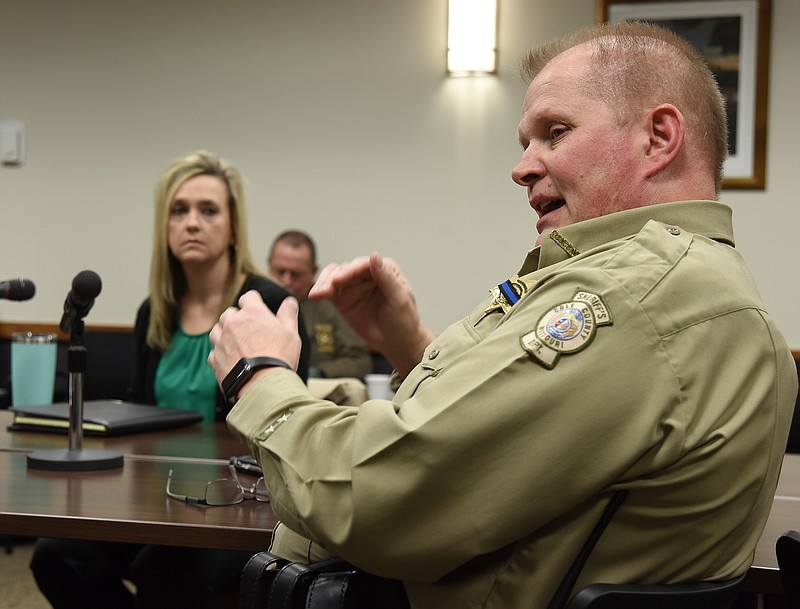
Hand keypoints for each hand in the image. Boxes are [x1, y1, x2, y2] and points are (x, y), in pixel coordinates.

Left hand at [208, 291, 301, 385]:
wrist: (263, 385)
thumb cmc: (279, 357)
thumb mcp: (291, 333)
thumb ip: (288, 315)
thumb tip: (290, 302)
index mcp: (252, 312)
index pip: (248, 297)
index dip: (254, 303)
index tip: (258, 310)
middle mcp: (232, 323)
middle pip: (229, 313)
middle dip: (237, 319)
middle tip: (250, 331)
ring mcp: (221, 341)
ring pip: (217, 330)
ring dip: (225, 334)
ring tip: (238, 344)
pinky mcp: (215, 359)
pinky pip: (214, 351)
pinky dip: (221, 353)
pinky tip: (232, 360)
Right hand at [309, 252, 434, 376]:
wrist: (399, 343)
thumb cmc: (405, 320)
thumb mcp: (399, 299)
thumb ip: (386, 278)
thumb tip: (374, 256)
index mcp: (384, 269)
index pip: (363, 264)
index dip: (350, 271)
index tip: (338, 280)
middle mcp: (367, 274)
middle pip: (345, 269)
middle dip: (334, 278)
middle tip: (326, 289)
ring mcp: (354, 286)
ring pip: (334, 277)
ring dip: (324, 283)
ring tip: (318, 294)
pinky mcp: (344, 300)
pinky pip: (329, 292)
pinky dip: (321, 292)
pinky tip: (314, 295)